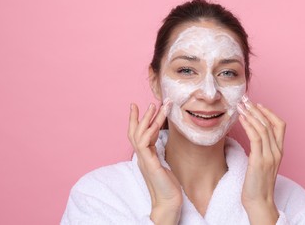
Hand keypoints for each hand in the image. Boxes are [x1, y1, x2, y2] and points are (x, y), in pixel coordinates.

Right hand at [128, 100, 181, 224]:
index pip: (138, 134)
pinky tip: (156, 123)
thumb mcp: (163, 163)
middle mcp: (142, 156)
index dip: (138, 120)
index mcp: (145, 155)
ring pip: (140, 134)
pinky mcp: (149, 164)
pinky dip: (149, 131)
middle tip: (150, 102)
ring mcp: (144, 160)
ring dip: (148, 119)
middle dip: (141, 116)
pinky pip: (145, 144)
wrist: (168, 202)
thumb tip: (162, 138)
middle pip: (135, 132)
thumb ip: (158, 151)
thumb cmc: (168, 184)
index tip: (137, 106)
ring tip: (156, 106)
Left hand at [237, 96, 285, 224]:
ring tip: (240, 104)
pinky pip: (255, 138)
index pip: (280, 126)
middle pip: (270, 123)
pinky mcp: (260, 161)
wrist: (259, 202)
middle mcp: (277, 152)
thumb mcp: (262, 163)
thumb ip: (261, 150)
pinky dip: (248, 125)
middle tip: (245, 99)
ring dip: (251, 114)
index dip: (270, 113)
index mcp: (279, 151)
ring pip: (263, 128)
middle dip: (257, 109)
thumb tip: (251, 136)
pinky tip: (241, 118)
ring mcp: (269, 156)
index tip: (258, 105)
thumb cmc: (257, 184)